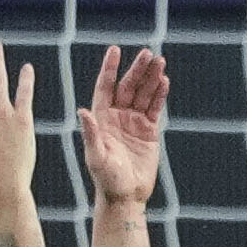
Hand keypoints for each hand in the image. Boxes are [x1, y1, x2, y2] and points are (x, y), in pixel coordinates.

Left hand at [76, 44, 167, 207]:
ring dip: (151, 78)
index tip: (115, 50)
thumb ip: (91, 133)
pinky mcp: (149, 131)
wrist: (126, 196)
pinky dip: (160, 94)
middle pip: (128, 86)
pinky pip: (155, 108)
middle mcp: (117, 116)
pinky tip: (165, 81)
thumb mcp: (96, 156)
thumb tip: (82, 111)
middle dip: (137, 69)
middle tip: (147, 53)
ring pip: (144, 94)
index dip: (110, 68)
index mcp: (101, 118)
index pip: (105, 87)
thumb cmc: (105, 179)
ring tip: (160, 61)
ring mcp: (134, 122)